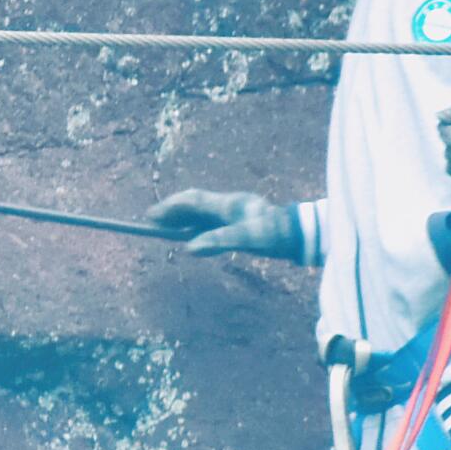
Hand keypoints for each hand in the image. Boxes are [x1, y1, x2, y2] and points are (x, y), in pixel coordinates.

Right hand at [147, 189, 302, 259]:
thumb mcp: (246, 239)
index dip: (170, 207)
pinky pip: (211, 218)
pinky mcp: (239, 218)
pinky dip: (196, 224)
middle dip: (173, 210)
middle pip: (194, 203)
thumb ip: (218, 241)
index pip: (192, 201)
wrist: (299, 233)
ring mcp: (234, 210)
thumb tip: (190, 248)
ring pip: (202, 210)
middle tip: (153, 220)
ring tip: (167, 227)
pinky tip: (193, 234)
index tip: (151, 215)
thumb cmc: (274, 235)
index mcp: (227, 204)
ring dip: (184, 217)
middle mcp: (229, 203)